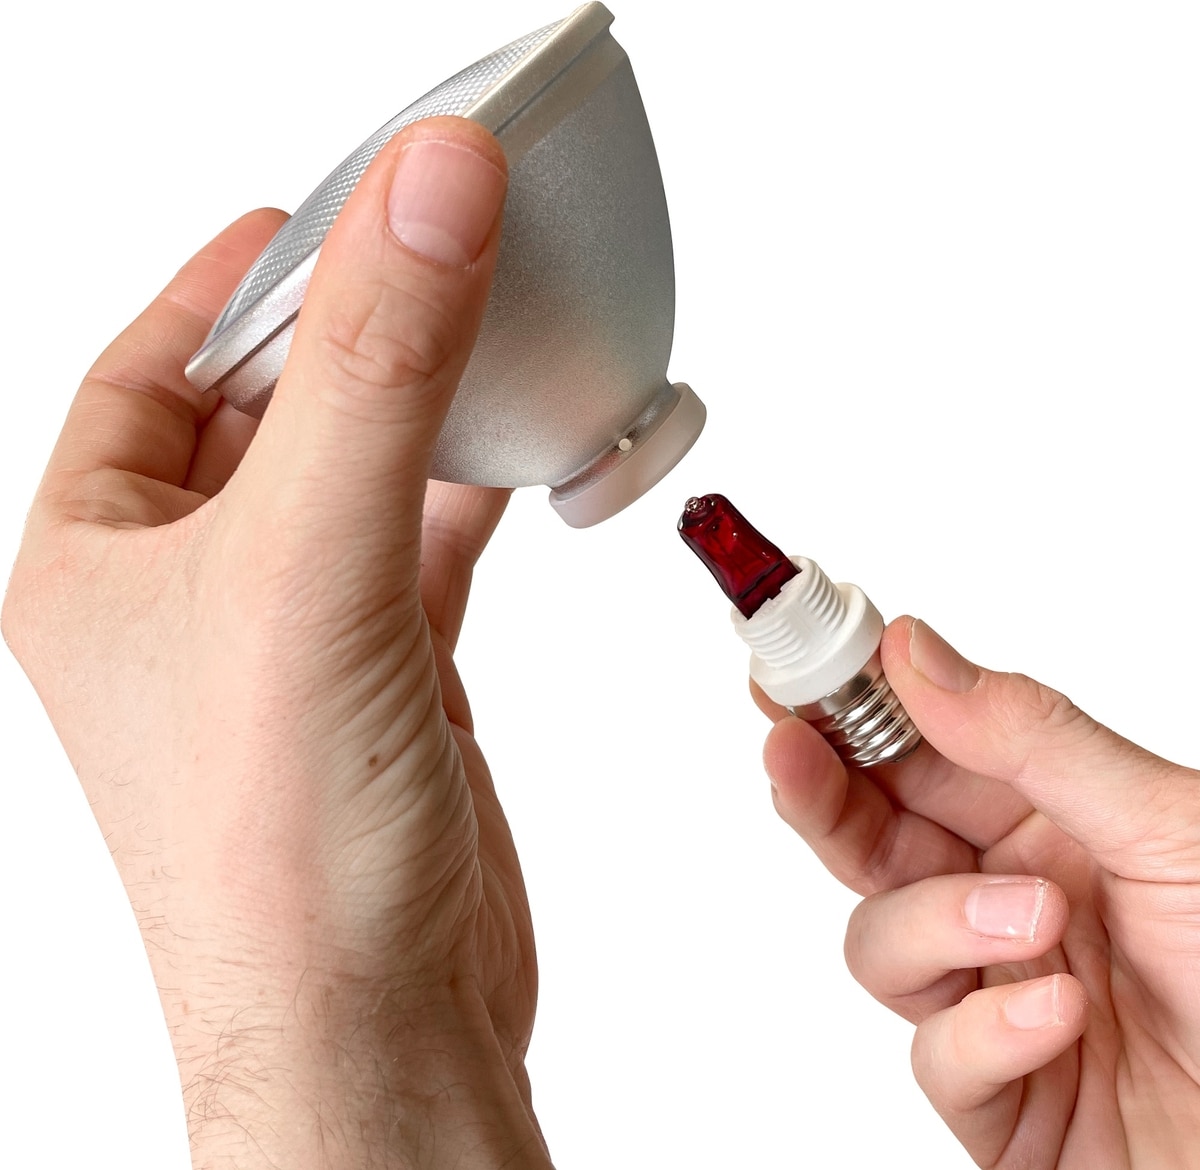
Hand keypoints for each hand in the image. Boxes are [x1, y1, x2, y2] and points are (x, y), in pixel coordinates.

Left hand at [3, 117, 550, 1168]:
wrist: (376, 1029)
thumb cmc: (285, 856)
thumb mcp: (311, 570)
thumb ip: (379, 370)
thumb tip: (430, 192)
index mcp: (100, 561)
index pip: (147, 369)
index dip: (230, 283)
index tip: (318, 213)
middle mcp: (188, 596)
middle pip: (267, 411)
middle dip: (350, 331)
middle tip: (432, 250)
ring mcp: (293, 637)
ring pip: (356, 477)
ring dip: (421, 406)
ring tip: (487, 332)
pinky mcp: (385, 679)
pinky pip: (422, 547)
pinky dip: (470, 492)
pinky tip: (514, 451)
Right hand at [760, 616, 1199, 1167]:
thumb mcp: (1166, 827)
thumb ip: (1031, 739)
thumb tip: (915, 654)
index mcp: (1043, 819)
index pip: (916, 749)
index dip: (847, 706)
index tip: (791, 669)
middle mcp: (1004, 898)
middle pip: (869, 836)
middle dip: (822, 792)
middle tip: (790, 748)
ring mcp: (992, 996)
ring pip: (880, 941)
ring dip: (939, 923)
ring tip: (1033, 920)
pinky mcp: (997, 1099)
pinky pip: (938, 1058)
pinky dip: (989, 1033)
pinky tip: (1059, 1013)